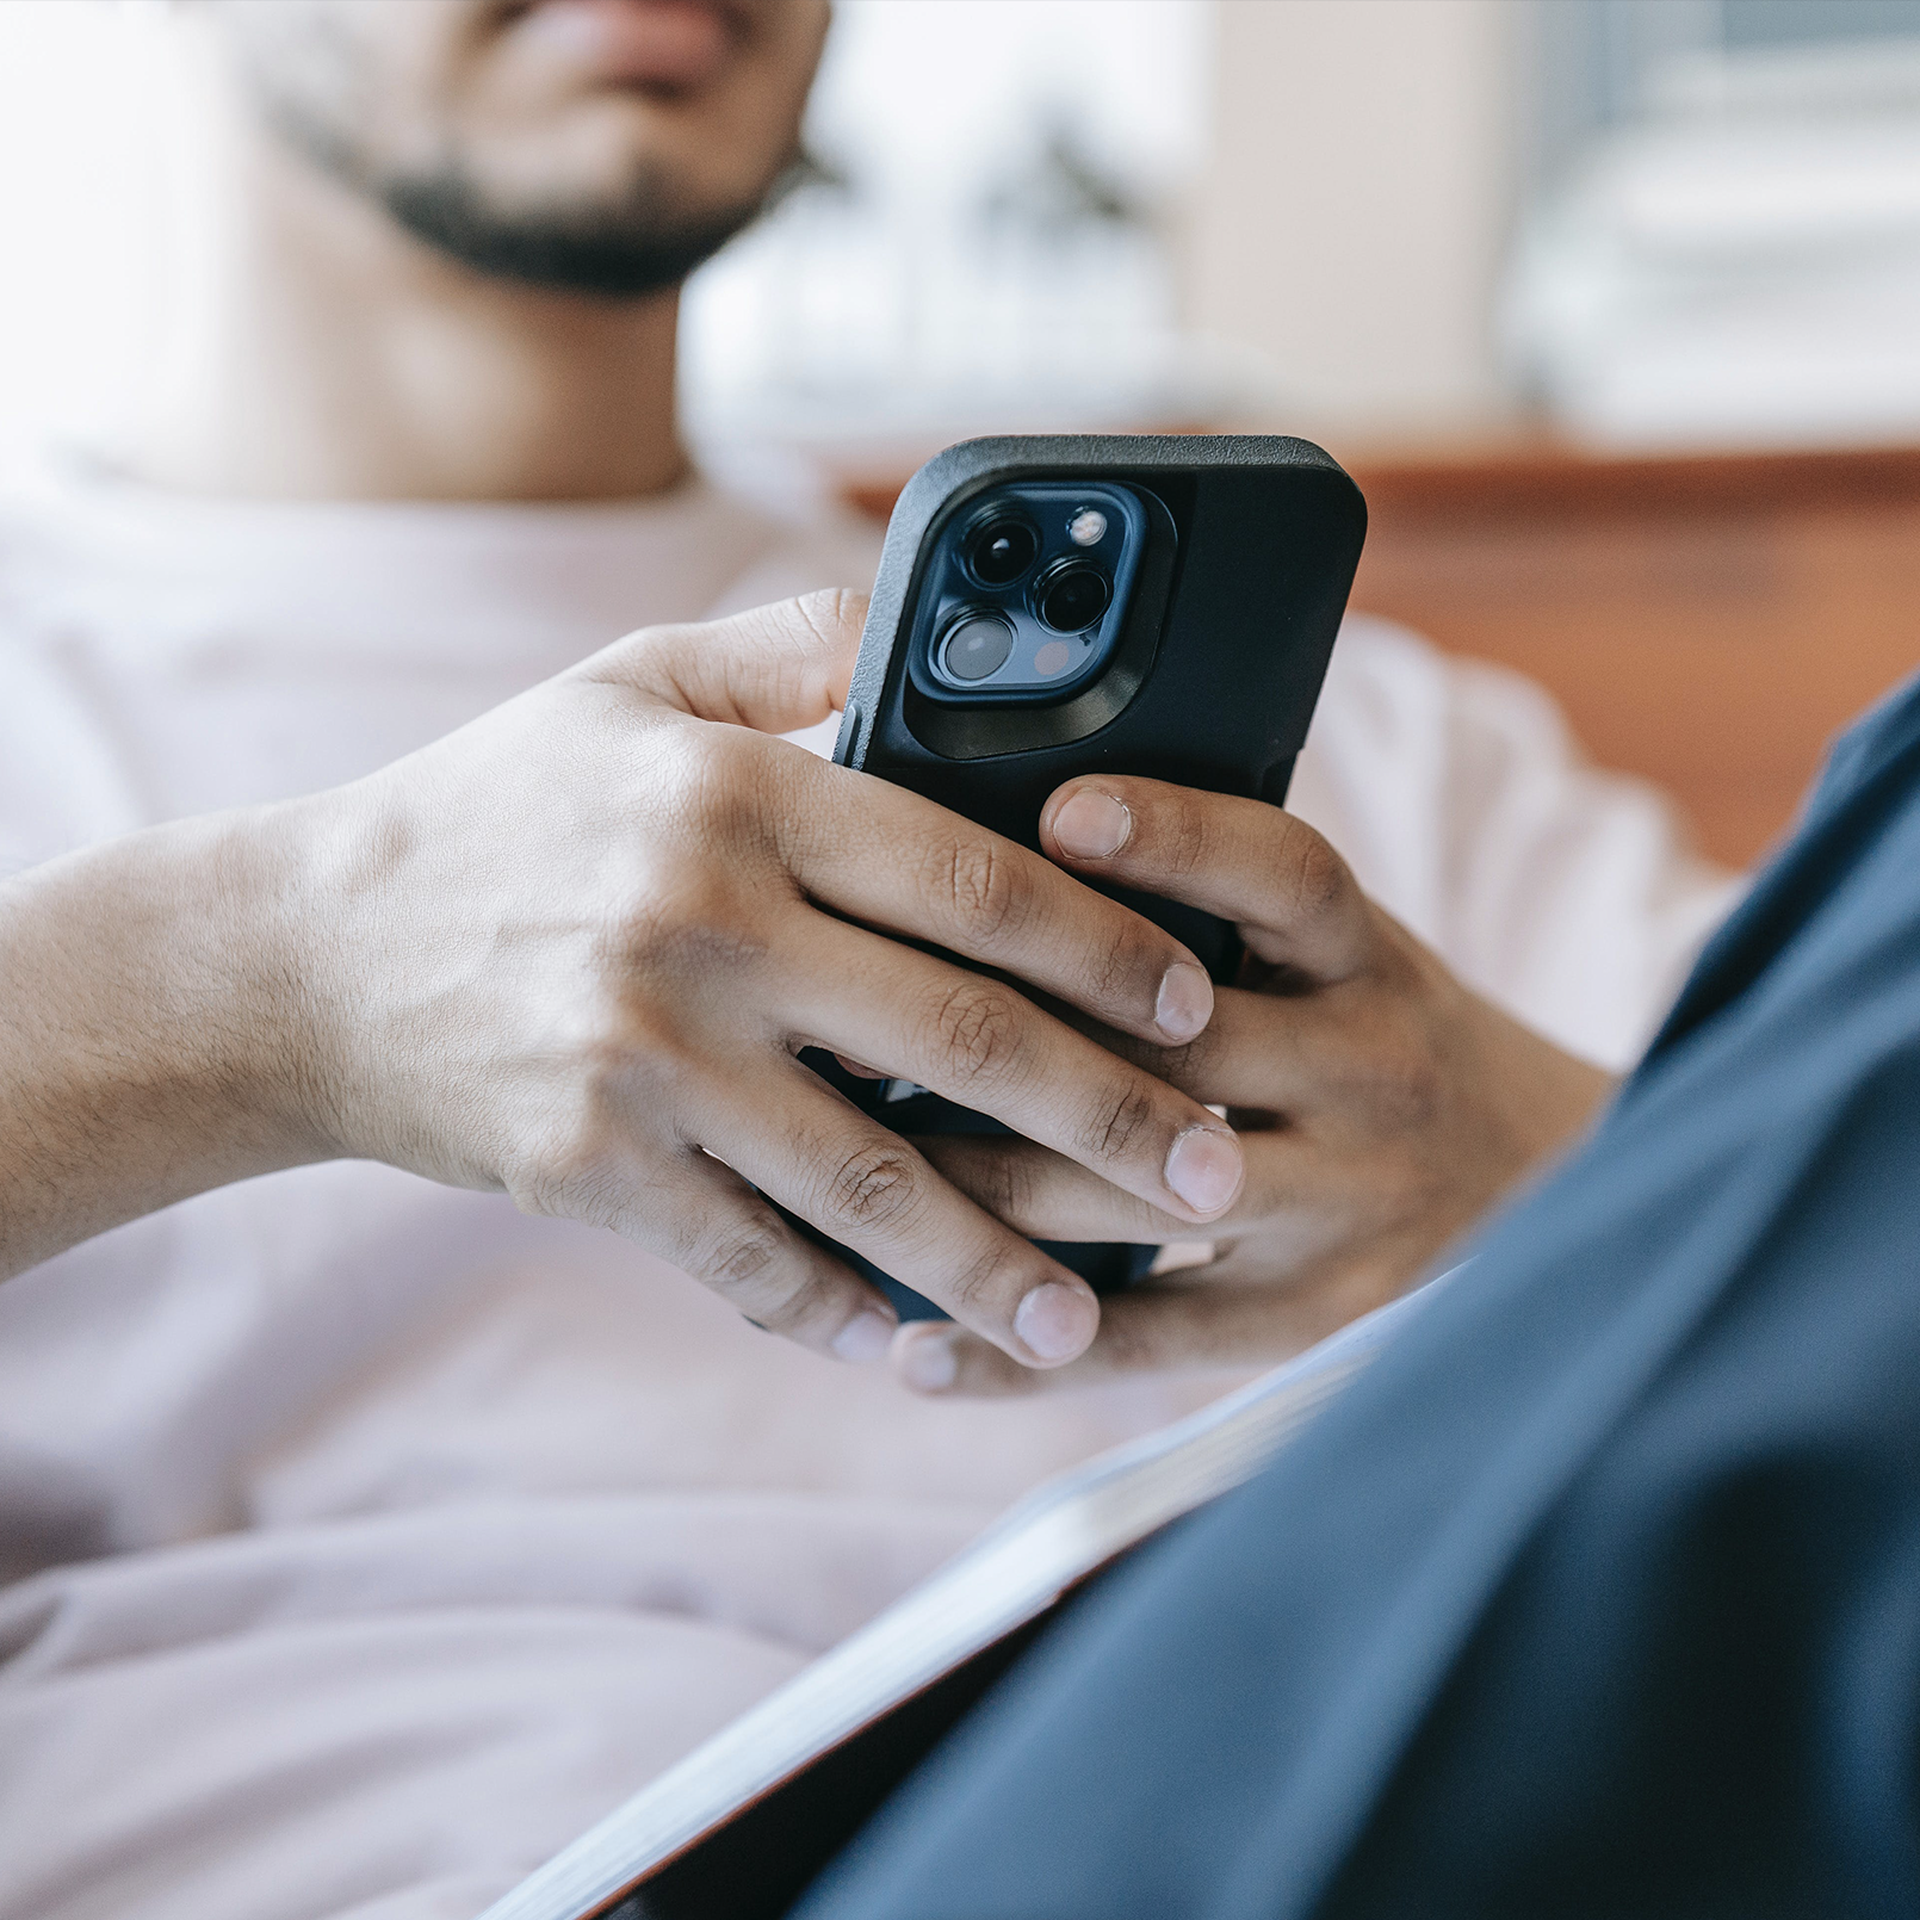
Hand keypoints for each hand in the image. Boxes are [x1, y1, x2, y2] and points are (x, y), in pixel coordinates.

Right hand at [284, 597, 1242, 1369]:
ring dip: (1002, 1264)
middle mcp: (703, 922)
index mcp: (740, 792)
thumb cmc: (494, 808)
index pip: (978, 877)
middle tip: (1221, 1181)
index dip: (1110, 947)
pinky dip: (846, 1315)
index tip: (1197, 1002)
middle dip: (1114, 1121)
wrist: (301, 953)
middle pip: (962, 1040)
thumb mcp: (628, 685)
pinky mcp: (589, 1169)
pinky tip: (925, 1353)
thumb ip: (793, 643)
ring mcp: (644, 1058)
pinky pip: (751, 1261)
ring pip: (872, 1182)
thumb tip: (936, 610)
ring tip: (1094, 1322)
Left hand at [888, 776, 1614, 1395]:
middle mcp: (1371, 1075)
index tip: (1053, 814)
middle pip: (1176, 1053)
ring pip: (1133, 1200)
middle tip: (849, 1019)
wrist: (1553, 1183)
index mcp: (1373, 962)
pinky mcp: (1314, 1323)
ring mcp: (1347, 1208)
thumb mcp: (1348, 954)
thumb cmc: (1389, 1039)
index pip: (1285, 876)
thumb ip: (1228, 912)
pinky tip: (912, 1350)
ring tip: (842, 1172)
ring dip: (977, 1191)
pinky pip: (1150, 1345)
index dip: (1176, 835)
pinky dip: (1022, 1354)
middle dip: (1005, 1041)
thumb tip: (1028, 842)